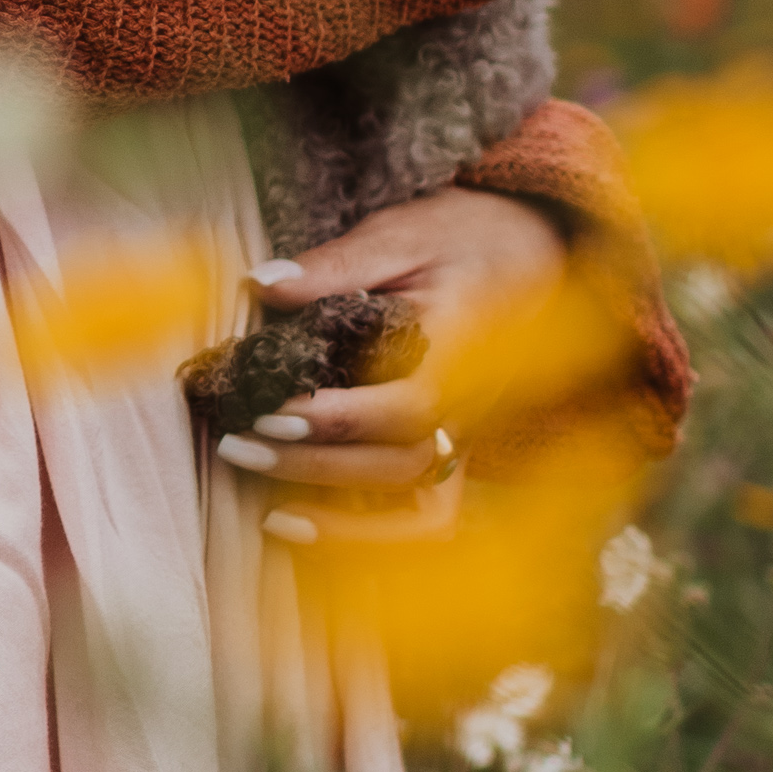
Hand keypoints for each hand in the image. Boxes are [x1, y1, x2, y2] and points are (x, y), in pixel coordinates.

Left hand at [213, 187, 568, 491]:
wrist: (534, 249)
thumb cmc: (467, 237)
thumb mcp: (402, 233)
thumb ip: (336, 265)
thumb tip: (262, 284)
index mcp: (463, 349)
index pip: (411, 407)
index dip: (341, 420)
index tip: (272, 411)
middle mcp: (471, 406)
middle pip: (401, 463)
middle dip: (314, 463)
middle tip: (238, 441)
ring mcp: (465, 436)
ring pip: (415, 504)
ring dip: (336, 513)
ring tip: (258, 494)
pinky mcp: (452, 452)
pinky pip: (423, 518)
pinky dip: (367, 538)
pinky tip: (296, 526)